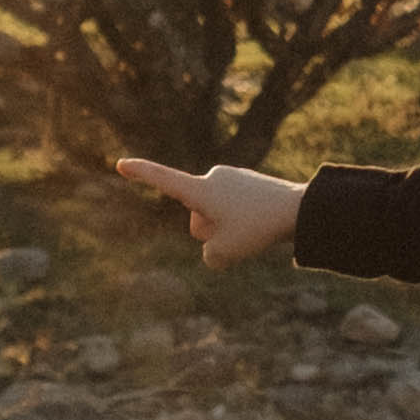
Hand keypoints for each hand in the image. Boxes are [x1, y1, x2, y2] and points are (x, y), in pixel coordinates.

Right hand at [106, 156, 307, 263]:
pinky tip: (264, 221)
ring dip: (230, 229)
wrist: (299, 208)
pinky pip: (235, 213)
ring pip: (218, 218)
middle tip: (240, 231)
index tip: (121, 163)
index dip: (141, 174)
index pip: (163, 181)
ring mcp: (232, 179)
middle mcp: (213, 178)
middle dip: (212, 232)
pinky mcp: (248, 183)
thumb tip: (216, 248)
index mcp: (201, 190)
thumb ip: (209, 256)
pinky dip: (245, 223)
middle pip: (198, 220)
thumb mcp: (223, 254)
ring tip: (255, 226)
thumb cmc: (257, 228)